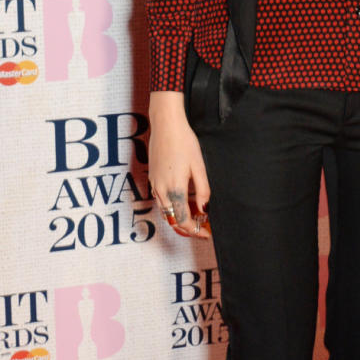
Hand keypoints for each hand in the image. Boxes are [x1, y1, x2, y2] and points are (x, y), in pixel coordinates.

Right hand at [148, 91, 211, 238]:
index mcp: (175, 189)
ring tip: (196, 215)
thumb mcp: (199, 167)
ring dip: (179, 218)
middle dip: (188, 228)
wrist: (165, 125)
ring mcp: (155, 185)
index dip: (196, 231)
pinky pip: (161, 201)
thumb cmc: (184, 142)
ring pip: (166, 211)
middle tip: (203, 228)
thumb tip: (204, 209)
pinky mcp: (153, 178)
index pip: (183, 221)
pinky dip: (172, 207)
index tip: (207, 233)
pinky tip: (184, 202)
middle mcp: (162, 191)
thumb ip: (203, 191)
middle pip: (173, 220)